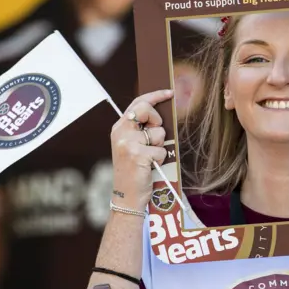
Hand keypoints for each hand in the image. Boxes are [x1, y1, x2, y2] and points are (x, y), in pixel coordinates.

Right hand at [110, 89, 171, 210]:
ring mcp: (128, 143)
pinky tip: (150, 168)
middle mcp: (121, 132)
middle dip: (157, 120)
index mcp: (119, 128)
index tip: (169, 92)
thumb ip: (141, 130)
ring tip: (148, 159)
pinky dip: (160, 160)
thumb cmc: (134, 170)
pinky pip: (162, 150)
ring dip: (159, 146)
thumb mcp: (132, 145)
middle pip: (146, 110)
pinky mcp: (138, 155)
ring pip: (159, 133)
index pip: (137, 103)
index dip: (155, 96)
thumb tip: (161, 117)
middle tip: (155, 136)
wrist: (127, 196)